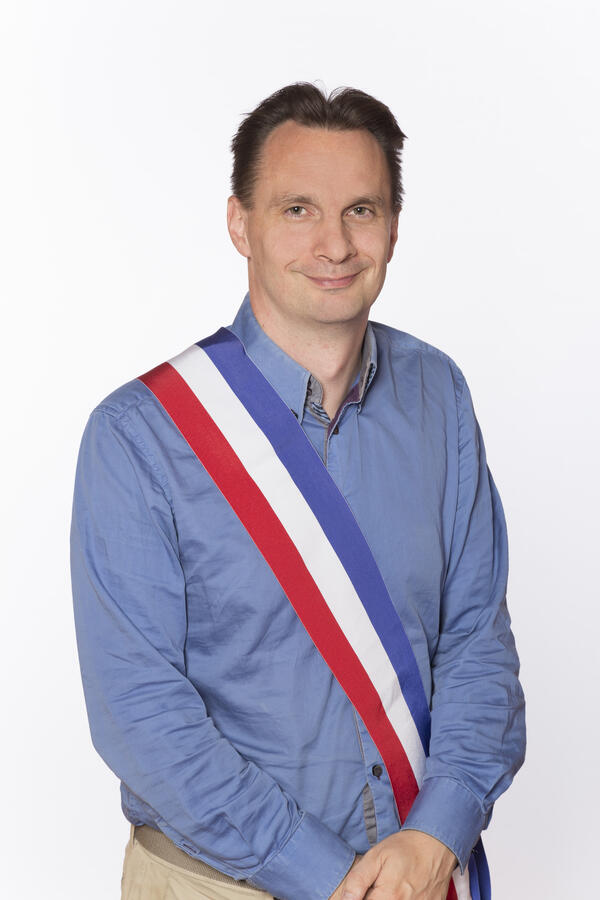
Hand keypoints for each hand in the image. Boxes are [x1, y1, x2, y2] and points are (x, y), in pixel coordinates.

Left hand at [332, 830, 456, 899]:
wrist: (435, 845)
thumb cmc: (404, 849)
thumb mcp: (375, 856)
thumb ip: (357, 880)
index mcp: (389, 896)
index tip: (362, 892)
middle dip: (373, 899)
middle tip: (377, 888)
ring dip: (388, 899)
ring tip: (389, 889)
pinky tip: (401, 893)